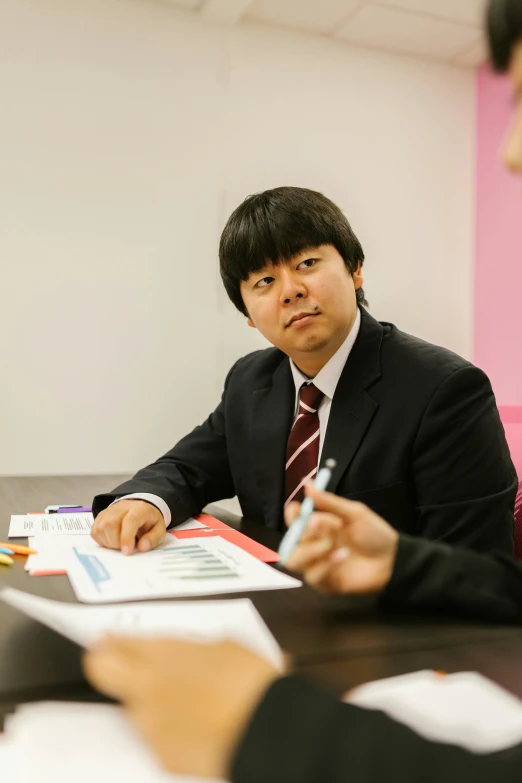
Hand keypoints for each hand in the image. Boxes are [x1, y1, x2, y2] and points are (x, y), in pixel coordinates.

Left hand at [84, 637, 279, 778]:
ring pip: (132, 707)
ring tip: (186, 704)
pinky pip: (155, 737)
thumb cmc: (253, 685)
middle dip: (104, 663)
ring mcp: (150, 722)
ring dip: (149, 702)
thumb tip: (190, 651)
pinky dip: (170, 731)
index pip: (117, 641)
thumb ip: (196, 648)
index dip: (111, 641)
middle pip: (101, 668)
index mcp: (166, 651)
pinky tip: (196, 727)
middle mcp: (148, 684)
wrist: (267, 731)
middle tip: (113, 662)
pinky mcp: (159, 754)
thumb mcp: (227, 646)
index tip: (108, 642)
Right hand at [91, 500, 165, 554]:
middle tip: (125, 548)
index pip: (130, 520)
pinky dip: (102, 541)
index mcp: (139, 509)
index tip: (127, 552)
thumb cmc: (149, 521)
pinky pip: (95, 532)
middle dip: (116, 542)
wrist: (140, 508)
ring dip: (109, 542)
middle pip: (111, 524)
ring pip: (101, 528)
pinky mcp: (100, 516)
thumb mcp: (159, 529)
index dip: (126, 537)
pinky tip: (112, 541)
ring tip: (119, 544)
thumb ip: (153, 538)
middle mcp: (121, 507)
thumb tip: (142, 547)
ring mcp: (109, 511)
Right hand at [285, 485, 398, 594]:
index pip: (294, 521)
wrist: (393, 559)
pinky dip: (326, 565)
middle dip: (302, 532)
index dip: (291, 515)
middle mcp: (315, 545)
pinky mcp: (325, 583)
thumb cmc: (375, 534)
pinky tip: (343, 557)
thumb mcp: (354, 513)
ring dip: (310, 550)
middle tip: (319, 524)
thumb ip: (329, 501)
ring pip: (294, 560)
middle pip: (289, 541)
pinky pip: (313, 576)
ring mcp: (318, 565)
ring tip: (331, 544)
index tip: (296, 508)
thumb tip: (307, 483)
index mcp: (319, 527)